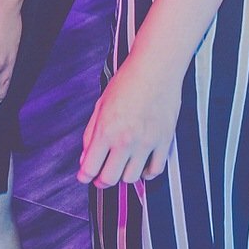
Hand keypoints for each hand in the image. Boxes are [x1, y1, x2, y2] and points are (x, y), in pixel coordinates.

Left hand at [78, 56, 181, 187]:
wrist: (156, 68)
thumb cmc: (128, 81)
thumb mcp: (100, 105)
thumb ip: (91, 133)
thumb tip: (86, 156)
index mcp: (106, 130)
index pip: (90, 168)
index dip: (84, 176)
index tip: (85, 176)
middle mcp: (126, 140)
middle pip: (110, 179)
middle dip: (102, 181)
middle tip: (101, 176)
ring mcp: (146, 142)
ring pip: (132, 178)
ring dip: (124, 176)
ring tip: (122, 166)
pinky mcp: (164, 141)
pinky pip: (155, 170)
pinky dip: (147, 174)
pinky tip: (142, 165)